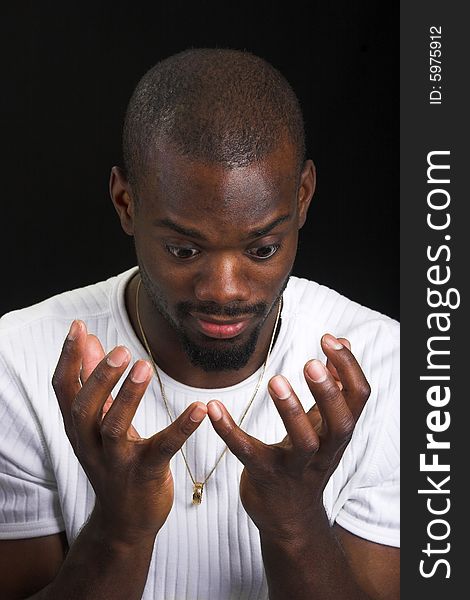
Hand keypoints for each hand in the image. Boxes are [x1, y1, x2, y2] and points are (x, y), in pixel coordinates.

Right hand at [52, 320, 206, 542]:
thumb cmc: (113, 462)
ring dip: (128, 396)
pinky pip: (163, 449)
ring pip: (114, 428)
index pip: (64, 390)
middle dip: (99, 378)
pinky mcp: (145, 475)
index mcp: (79, 428)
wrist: (124, 522)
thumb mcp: (97, 424)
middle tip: (121, 350)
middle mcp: (91, 444)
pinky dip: (181, 428)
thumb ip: (94, 383)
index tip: (79, 327)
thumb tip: (89, 342)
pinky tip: (199, 408)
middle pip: (83, 408)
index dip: (68, 358)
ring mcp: (117, 462)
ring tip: (144, 366)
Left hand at [206, 333, 369, 537]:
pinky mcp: (264, 475)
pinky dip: (228, 429)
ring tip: (276, 380)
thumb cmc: (308, 462)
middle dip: (328, 393)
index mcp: (338, 433)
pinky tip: (213, 407)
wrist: (290, 518)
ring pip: (302, 442)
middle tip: (312, 363)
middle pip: (340, 423)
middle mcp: (324, 451)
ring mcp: (295, 467)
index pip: (359, 398)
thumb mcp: (325, 425)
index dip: (349, 368)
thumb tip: (343, 343)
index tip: (329, 340)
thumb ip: (334, 386)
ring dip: (290, 410)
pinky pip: (247, 451)